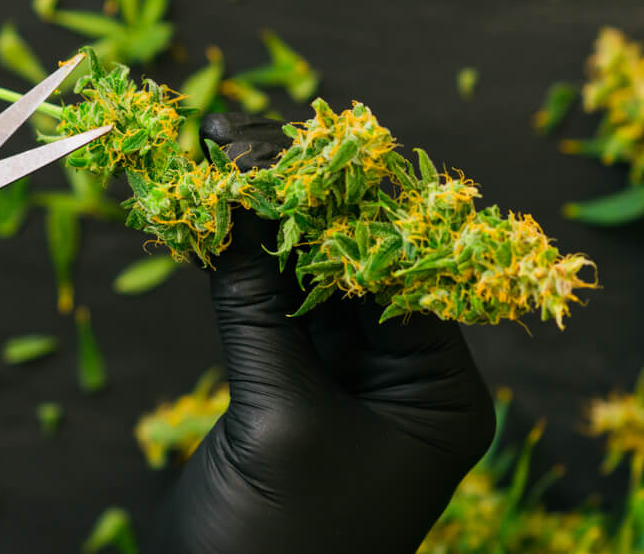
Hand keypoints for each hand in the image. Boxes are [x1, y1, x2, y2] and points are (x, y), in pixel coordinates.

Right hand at [147, 114, 495, 553]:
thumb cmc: (279, 544)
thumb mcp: (281, 421)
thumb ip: (256, 309)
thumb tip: (231, 202)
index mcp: (438, 390)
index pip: (396, 261)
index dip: (333, 193)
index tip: (268, 140)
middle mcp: (402, 376)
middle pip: (351, 258)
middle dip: (292, 194)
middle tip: (231, 132)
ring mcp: (345, 379)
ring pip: (304, 276)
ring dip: (258, 219)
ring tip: (212, 155)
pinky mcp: (291, 386)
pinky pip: (267, 307)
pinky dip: (236, 263)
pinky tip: (207, 217)